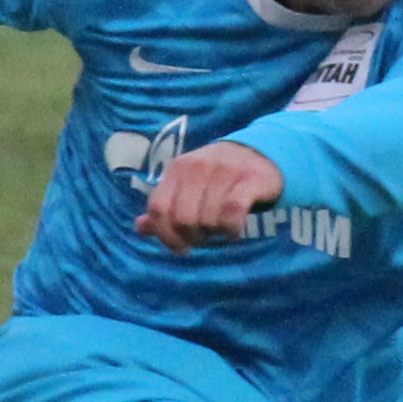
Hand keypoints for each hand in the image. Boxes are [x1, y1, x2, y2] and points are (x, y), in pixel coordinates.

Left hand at [139, 140, 288, 251]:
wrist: (262, 154)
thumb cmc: (220, 178)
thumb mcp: (189, 187)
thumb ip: (167, 206)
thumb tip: (141, 228)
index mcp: (177, 169)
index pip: (158, 208)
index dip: (166, 235)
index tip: (181, 248)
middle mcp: (197, 166)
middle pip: (183, 219)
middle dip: (194, 237)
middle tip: (207, 237)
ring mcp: (224, 170)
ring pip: (208, 219)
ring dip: (215, 233)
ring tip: (222, 229)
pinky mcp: (250, 178)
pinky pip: (233, 212)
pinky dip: (232, 228)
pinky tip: (234, 230)